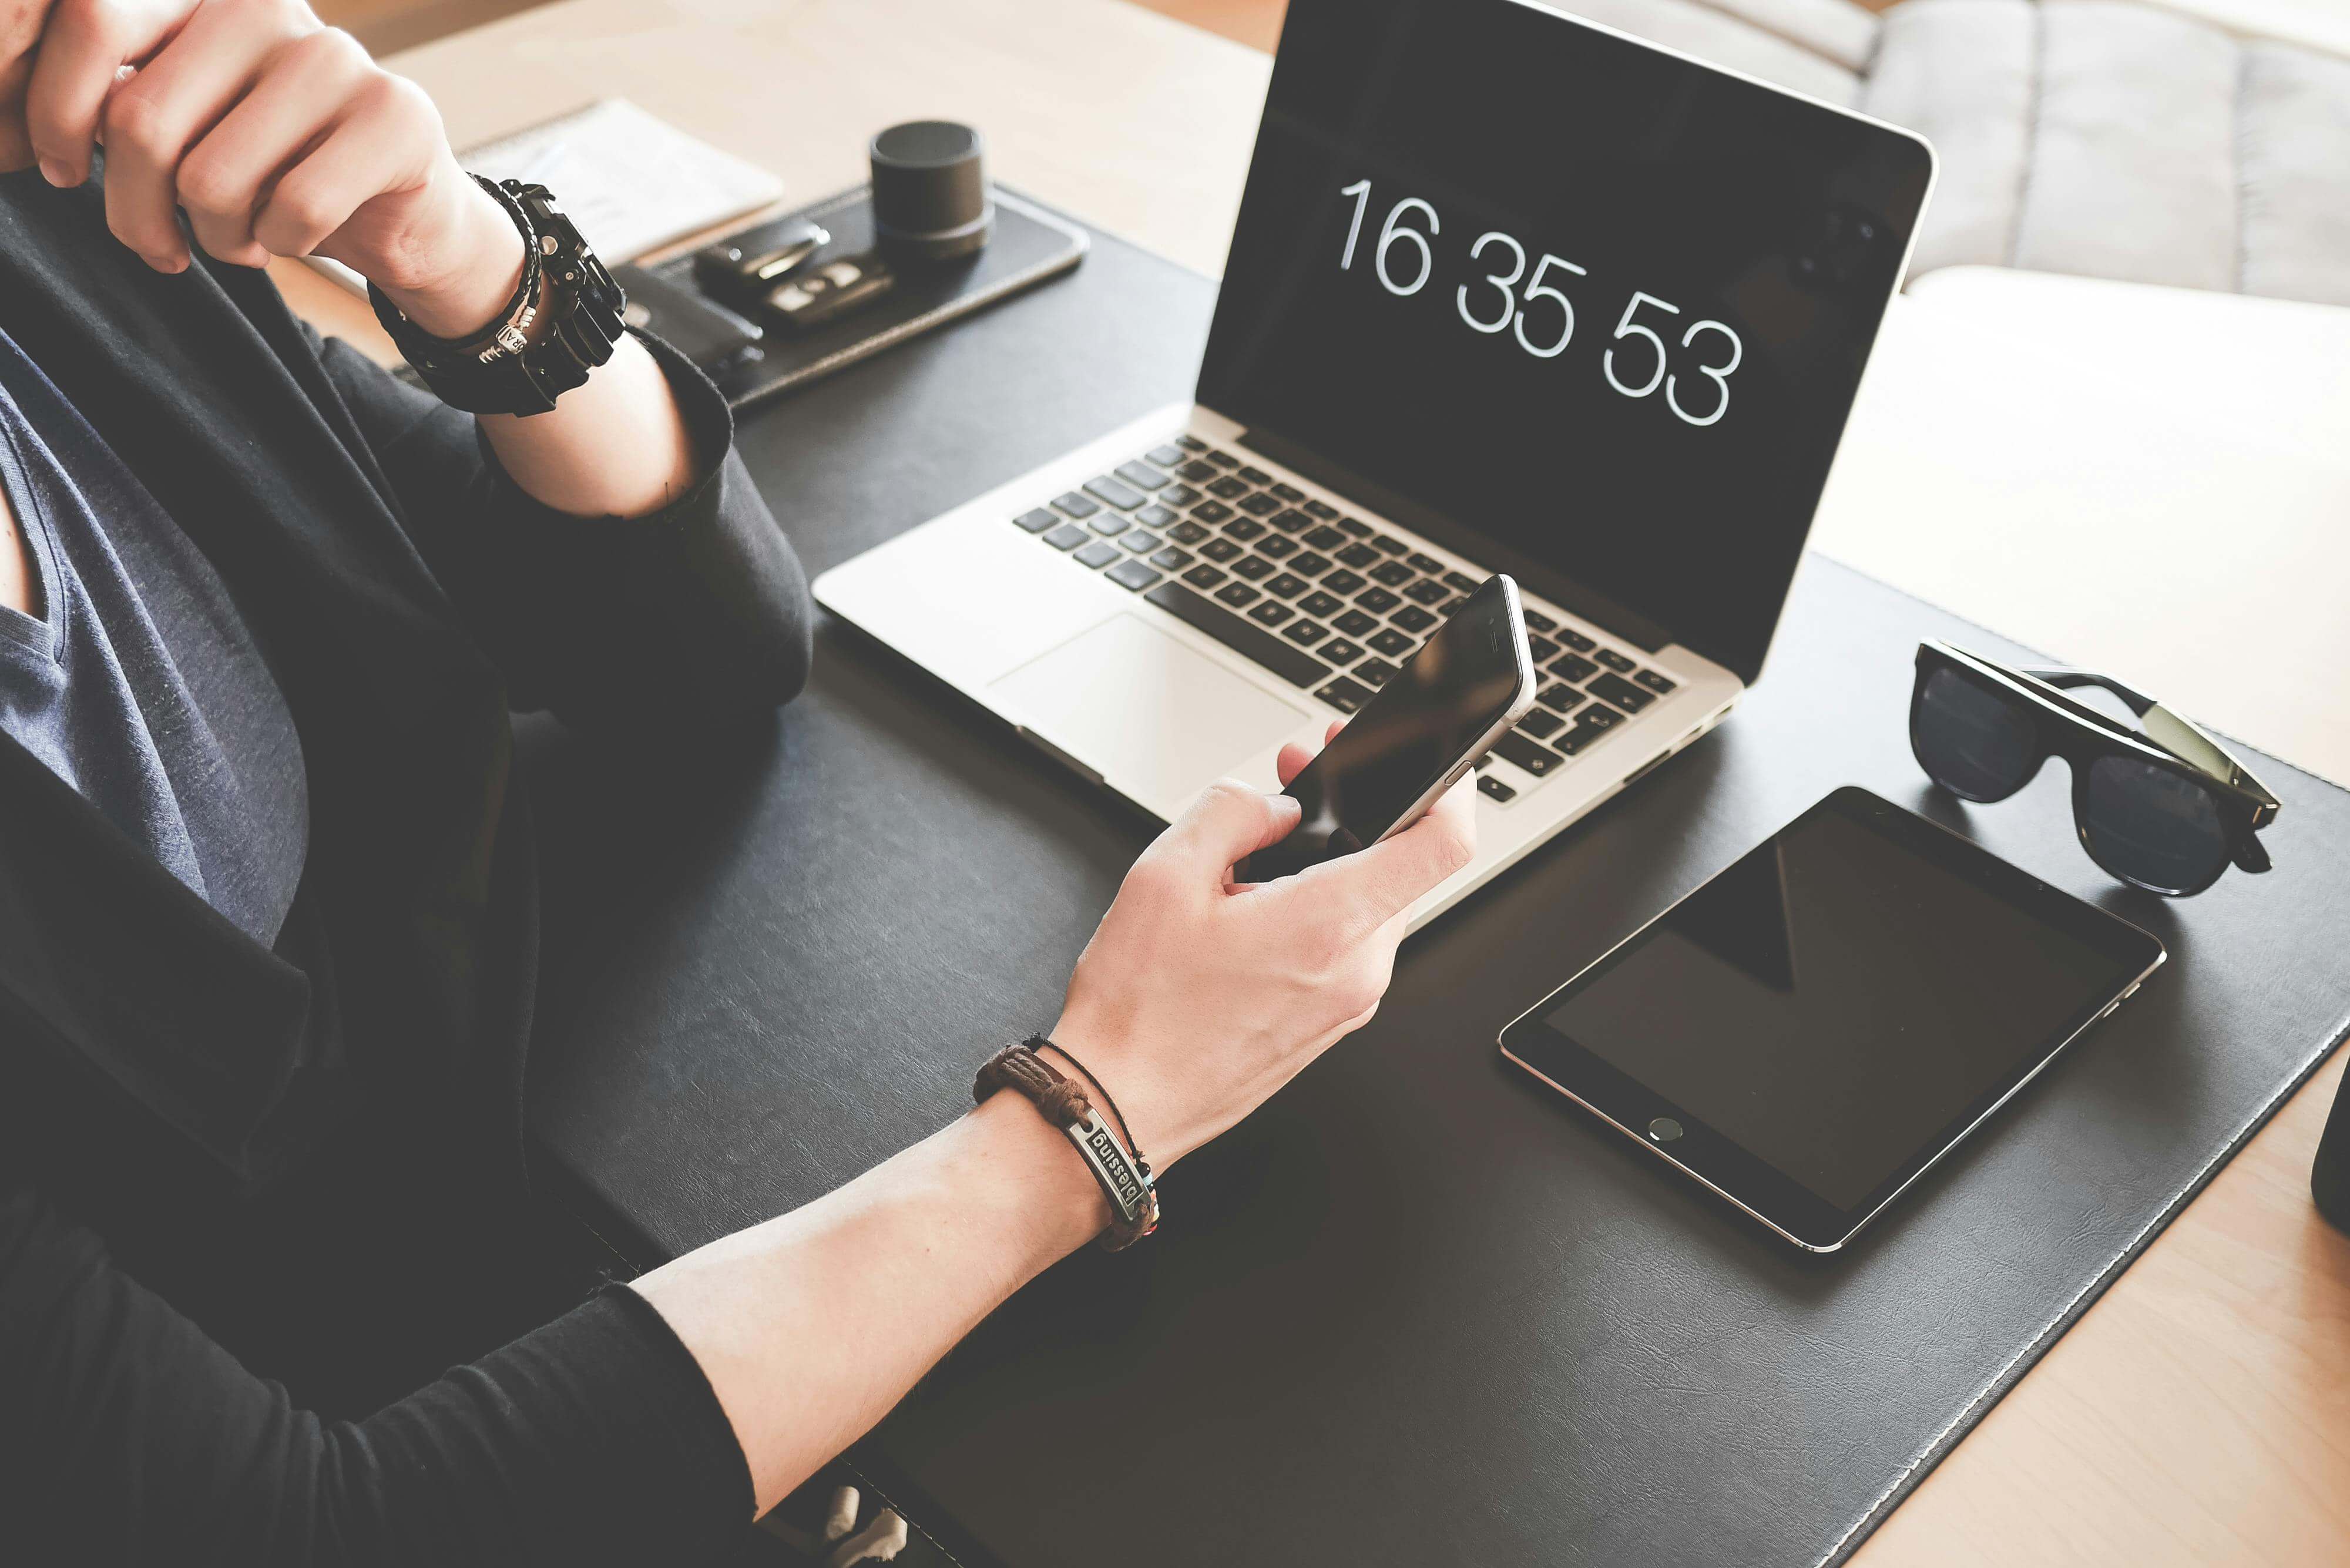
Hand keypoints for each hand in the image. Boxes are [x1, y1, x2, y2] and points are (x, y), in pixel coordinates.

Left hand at [1, 0, 521, 335]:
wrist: (404, 213)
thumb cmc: (273, 171)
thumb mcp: (182, 124)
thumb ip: (120, 102)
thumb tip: (17, 131)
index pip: (93, 22)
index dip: (50, 111)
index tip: (58, 172)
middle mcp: (264, 6)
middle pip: (142, 119)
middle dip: (134, 210)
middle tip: (157, 244)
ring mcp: (335, 57)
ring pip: (213, 177)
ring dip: (214, 237)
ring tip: (237, 238)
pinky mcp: (395, 116)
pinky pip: (294, 208)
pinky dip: (279, 246)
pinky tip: (288, 238)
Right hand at [1048, 724, 1476, 1167]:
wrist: (1119, 1104)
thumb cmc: (1138, 1012)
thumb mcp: (1164, 876)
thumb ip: (1232, 812)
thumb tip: (1275, 805)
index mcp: (1328, 926)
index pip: (1442, 845)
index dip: (1448, 788)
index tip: (1430, 763)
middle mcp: (1356, 971)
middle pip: (1398, 868)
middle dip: (1351, 815)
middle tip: (1293, 784)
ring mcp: (1347, 1004)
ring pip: (1368, 906)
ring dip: (1326, 866)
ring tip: (1248, 862)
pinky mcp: (1329, 1023)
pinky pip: (1345, 947)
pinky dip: (1314, 913)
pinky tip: (1251, 911)